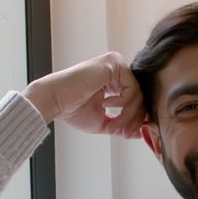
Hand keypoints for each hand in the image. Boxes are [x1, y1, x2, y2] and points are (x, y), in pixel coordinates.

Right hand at [21, 51, 144, 137]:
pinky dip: (123, 103)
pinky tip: (105, 104)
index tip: (129, 135)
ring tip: (112, 125)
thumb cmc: (74, 110)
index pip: (136, 99)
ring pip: (138, 94)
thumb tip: (141, 131)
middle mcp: (117, 69)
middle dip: (134, 119)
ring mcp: (116, 64)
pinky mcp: (114, 64)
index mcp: (115, 80)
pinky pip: (132, 87)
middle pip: (140, 96)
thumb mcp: (104, 122)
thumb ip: (122, 124)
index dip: (136, 119)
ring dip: (127, 116)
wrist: (56, 101)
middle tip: (124, 134)